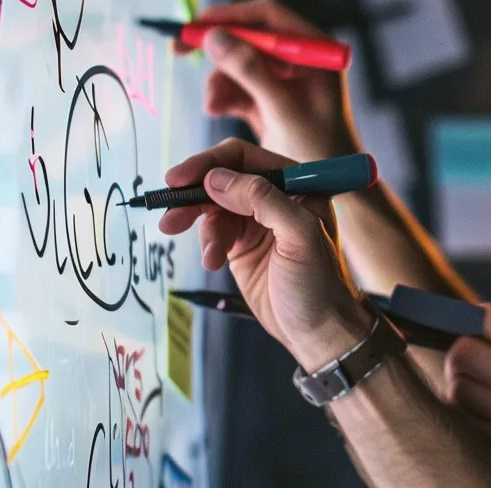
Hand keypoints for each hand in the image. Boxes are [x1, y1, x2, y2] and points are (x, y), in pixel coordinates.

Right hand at [158, 138, 371, 367]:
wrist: (318, 333)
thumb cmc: (321, 285)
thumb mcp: (300, 237)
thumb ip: (264, 200)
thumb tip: (217, 178)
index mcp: (299, 184)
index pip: (246, 157)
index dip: (211, 163)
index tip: (181, 178)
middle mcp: (277, 196)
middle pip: (224, 178)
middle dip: (195, 192)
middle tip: (169, 210)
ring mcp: (257, 220)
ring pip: (213, 205)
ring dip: (196, 220)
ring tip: (191, 243)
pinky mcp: (242, 243)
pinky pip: (213, 230)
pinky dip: (206, 242)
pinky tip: (212, 262)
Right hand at [192, 0, 359, 161]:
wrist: (331, 191)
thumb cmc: (319, 149)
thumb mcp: (282, 107)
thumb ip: (250, 70)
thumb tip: (214, 36)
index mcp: (315, 51)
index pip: (268, 15)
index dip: (231, 14)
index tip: (197, 23)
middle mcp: (300, 60)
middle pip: (248, 37)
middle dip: (216, 49)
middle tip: (179, 48)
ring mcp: (284, 81)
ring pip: (238, 65)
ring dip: (219, 82)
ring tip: (213, 105)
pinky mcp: (269, 101)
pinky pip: (238, 88)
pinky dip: (224, 96)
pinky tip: (216, 109)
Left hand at [445, 304, 490, 487]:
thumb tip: (457, 321)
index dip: (466, 319)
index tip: (463, 332)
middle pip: (464, 351)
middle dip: (455, 359)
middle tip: (463, 369)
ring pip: (458, 389)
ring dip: (457, 392)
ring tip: (475, 397)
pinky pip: (465, 420)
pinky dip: (464, 417)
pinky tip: (480, 419)